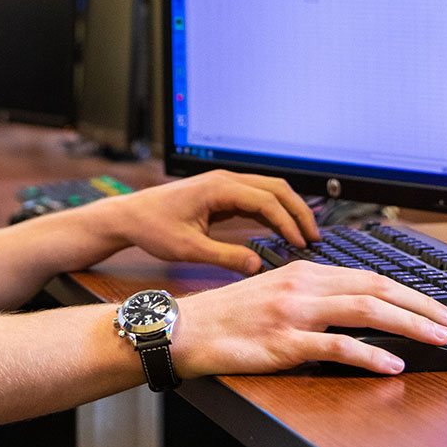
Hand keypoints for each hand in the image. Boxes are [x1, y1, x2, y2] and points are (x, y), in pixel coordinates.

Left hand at [87, 170, 319, 273]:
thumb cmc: (153, 228)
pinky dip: (275, 212)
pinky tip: (283, 232)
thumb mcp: (188, 249)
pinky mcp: (223, 194)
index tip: (301, 243)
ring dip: (290, 209)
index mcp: (218, 188)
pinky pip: (257, 198)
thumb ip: (224, 257)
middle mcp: (225, 180)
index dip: (287, 222)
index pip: (266, 200)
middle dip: (299, 211)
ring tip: (306, 235)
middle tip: (315, 237)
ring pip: (270, 189)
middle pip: (276, 188)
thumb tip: (256, 266)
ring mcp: (225, 185)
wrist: (131, 215)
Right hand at [172, 261, 446, 376]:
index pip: (371, 276)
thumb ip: (315, 297)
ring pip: (365, 310)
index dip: (410, 291)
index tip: (438, 307)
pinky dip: (369, 354)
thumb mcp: (277, 294)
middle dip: (423, 306)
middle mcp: (305, 285)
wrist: (185, 329)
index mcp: (306, 272)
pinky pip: (336, 347)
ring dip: (409, 324)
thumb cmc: (229, 316)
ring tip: (439, 338)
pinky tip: (391, 363)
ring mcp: (295, 312)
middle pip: (378, 288)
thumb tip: (358, 310)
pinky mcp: (285, 341)